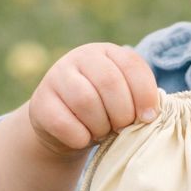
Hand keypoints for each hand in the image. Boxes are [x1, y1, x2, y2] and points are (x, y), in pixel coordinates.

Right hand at [27, 43, 158, 154]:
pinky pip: (63, 122)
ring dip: (101, 126)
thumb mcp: (124, 99)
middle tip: (121, 128)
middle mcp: (80, 57)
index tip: (148, 118)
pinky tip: (83, 138)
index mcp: (107, 52)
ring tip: (102, 132)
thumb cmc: (104, 111)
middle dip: (122, 114)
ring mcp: (56, 76)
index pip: (131, 65)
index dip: (144, 94)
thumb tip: (150, 115)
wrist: (63, 127)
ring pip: (86, 101)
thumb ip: (140, 99)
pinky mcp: (40, 101)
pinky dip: (79, 137)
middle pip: (109, 83)